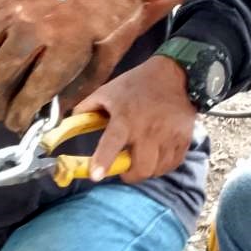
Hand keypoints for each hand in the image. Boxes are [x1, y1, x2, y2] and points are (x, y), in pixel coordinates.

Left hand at [77, 56, 197, 182]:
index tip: (96, 176)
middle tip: (125, 168)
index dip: (104, 160)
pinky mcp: (183, 139)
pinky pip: (172, 164)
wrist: (175, 74)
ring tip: (142, 159)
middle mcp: (148, 128)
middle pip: (140, 168)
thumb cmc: (136, 85)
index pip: (112, 142)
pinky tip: (156, 156)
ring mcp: (169, 135)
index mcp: (125, 117)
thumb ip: (87, 110)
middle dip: (130, 174)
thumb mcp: (107, 91)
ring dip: (146, 170)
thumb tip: (66, 125)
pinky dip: (162, 166)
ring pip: (157, 170)